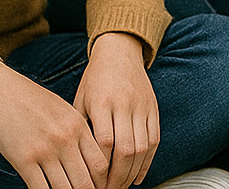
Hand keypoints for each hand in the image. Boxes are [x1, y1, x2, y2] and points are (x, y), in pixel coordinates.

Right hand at [0, 61, 108, 188]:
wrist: (3, 93)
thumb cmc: (37, 103)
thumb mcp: (67, 113)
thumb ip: (81, 135)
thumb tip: (95, 161)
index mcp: (79, 127)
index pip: (101, 163)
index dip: (105, 182)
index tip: (103, 188)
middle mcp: (65, 140)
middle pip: (86, 180)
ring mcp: (44, 151)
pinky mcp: (23, 160)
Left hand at [73, 33, 159, 188]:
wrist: (120, 53)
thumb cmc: (95, 80)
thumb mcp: (80, 100)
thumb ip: (80, 129)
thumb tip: (75, 163)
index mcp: (103, 103)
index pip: (105, 142)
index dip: (100, 167)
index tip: (93, 183)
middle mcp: (125, 105)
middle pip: (126, 149)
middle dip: (117, 176)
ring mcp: (142, 107)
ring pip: (143, 147)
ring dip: (133, 172)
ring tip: (122, 187)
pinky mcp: (153, 109)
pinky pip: (154, 140)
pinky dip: (148, 161)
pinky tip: (138, 175)